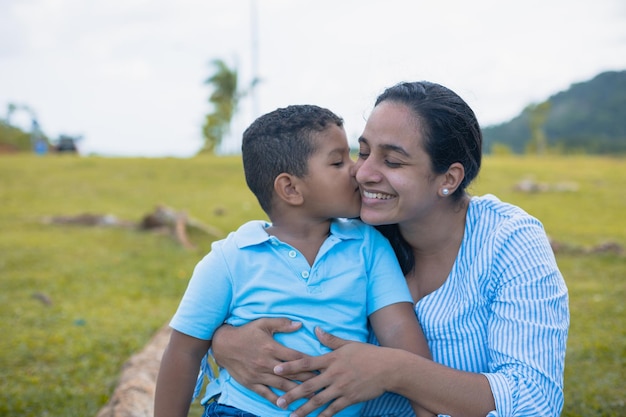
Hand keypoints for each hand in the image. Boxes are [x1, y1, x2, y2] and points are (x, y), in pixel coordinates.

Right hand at [211, 318, 314, 403]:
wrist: (223, 345)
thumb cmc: (246, 332)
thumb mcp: (263, 323)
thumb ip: (282, 324)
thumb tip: (300, 324)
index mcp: (272, 348)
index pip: (295, 357)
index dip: (310, 363)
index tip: (321, 367)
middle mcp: (267, 363)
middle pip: (292, 373)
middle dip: (308, 379)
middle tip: (322, 384)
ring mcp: (259, 374)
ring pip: (281, 385)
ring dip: (297, 392)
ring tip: (311, 397)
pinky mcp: (251, 383)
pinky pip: (266, 393)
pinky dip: (276, 400)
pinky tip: (285, 404)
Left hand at [275, 327, 389, 416]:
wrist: (388, 368)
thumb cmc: (368, 354)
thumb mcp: (348, 344)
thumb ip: (330, 339)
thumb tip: (315, 329)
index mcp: (331, 358)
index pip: (306, 362)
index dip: (290, 366)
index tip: (275, 368)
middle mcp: (334, 374)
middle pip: (309, 385)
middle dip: (292, 394)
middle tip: (278, 401)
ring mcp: (341, 387)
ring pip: (318, 400)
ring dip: (304, 409)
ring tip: (291, 416)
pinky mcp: (350, 398)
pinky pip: (333, 409)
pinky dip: (323, 416)